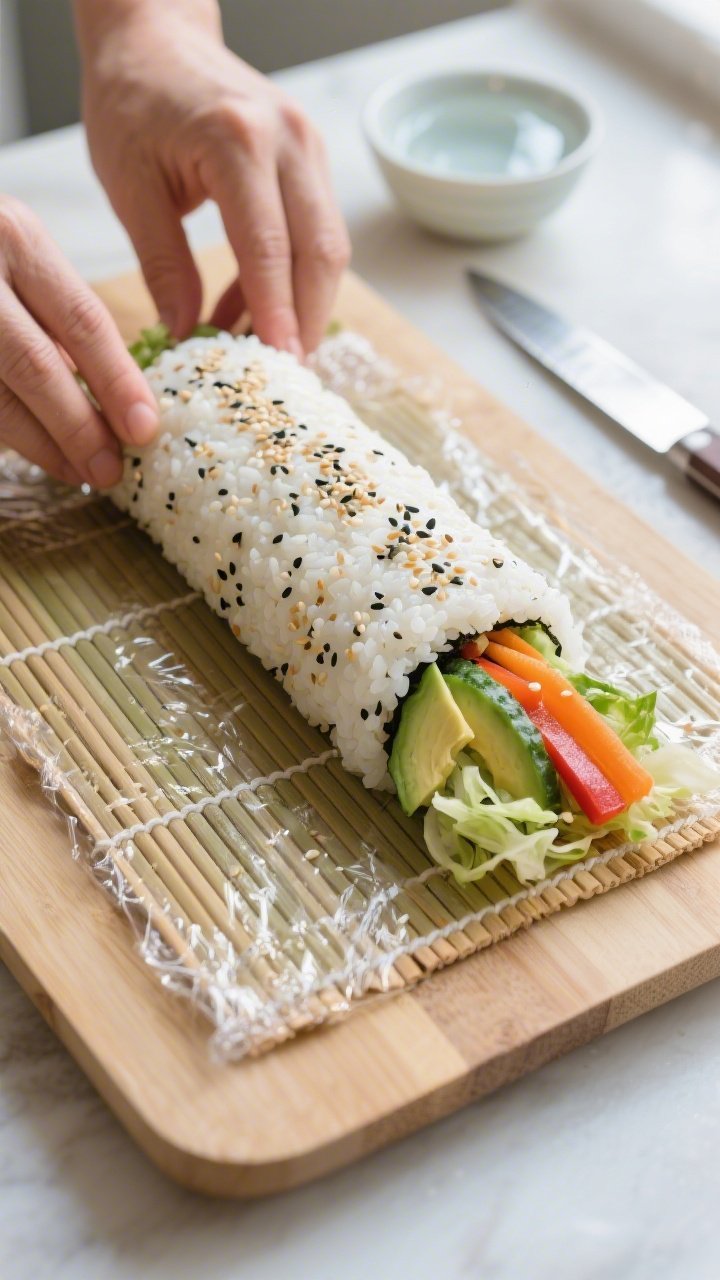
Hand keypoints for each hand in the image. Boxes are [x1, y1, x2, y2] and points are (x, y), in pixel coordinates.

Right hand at [0, 196, 157, 486]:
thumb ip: (60, 320)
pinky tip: (35, 452)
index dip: (118, 382)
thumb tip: (117, 400)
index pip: (83, 320)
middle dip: (79, 428)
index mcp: (17, 238)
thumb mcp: (21, 259)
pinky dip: (10, 435)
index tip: (144, 429)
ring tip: (78, 472)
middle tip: (111, 471)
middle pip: (37, 364)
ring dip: (42, 445)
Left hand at [75, 0, 350, 354]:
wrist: (156, 37)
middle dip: (306, 320)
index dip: (276, 312)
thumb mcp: (130, 187)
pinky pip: (314, 232)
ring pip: (328, 247)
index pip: (269, 246)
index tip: (280, 364)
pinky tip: (248, 310)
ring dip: (302, 305)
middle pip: (321, 252)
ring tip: (262, 350)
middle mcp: (287, 141)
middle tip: (285, 374)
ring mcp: (308, 147)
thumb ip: (163, 265)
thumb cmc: (133, 101)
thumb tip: (186, 334)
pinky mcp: (310, 160)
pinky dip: (288, 279)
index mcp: (237, 141)